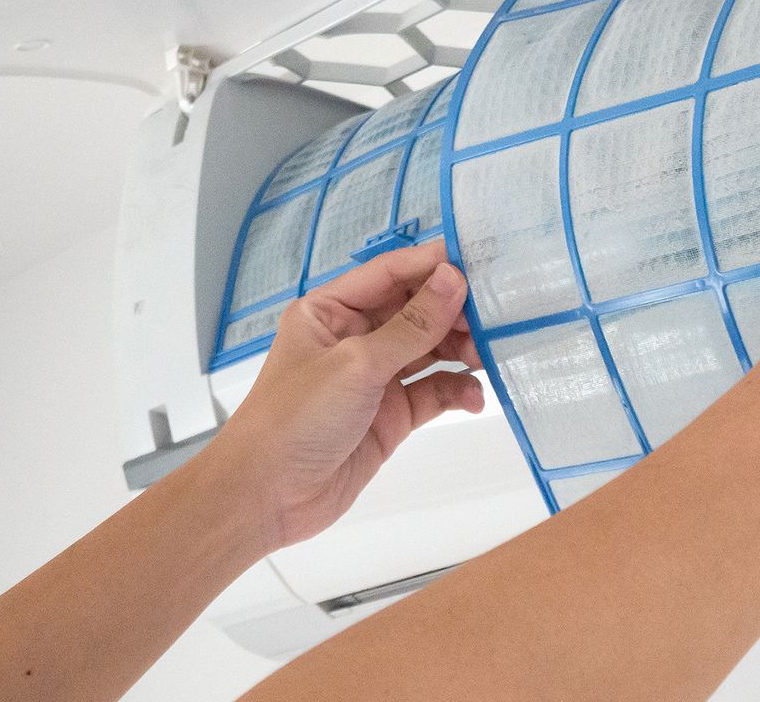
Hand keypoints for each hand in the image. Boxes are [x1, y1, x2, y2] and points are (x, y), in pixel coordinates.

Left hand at [198, 240, 484, 552]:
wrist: (265, 498)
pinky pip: (433, 391)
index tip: (478, 262)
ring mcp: (374, 377)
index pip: (389, 274)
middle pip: (416, 310)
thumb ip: (412, 325)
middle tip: (494, 317)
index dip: (432, 266)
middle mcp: (354, 337)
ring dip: (461, 350)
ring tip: (489, 355)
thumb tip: (454, 278)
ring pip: (430, 350)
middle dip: (454, 312)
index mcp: (331, 311)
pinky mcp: (391, 415)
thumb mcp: (356, 364)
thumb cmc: (294, 419)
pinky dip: (457, 391)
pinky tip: (474, 397)